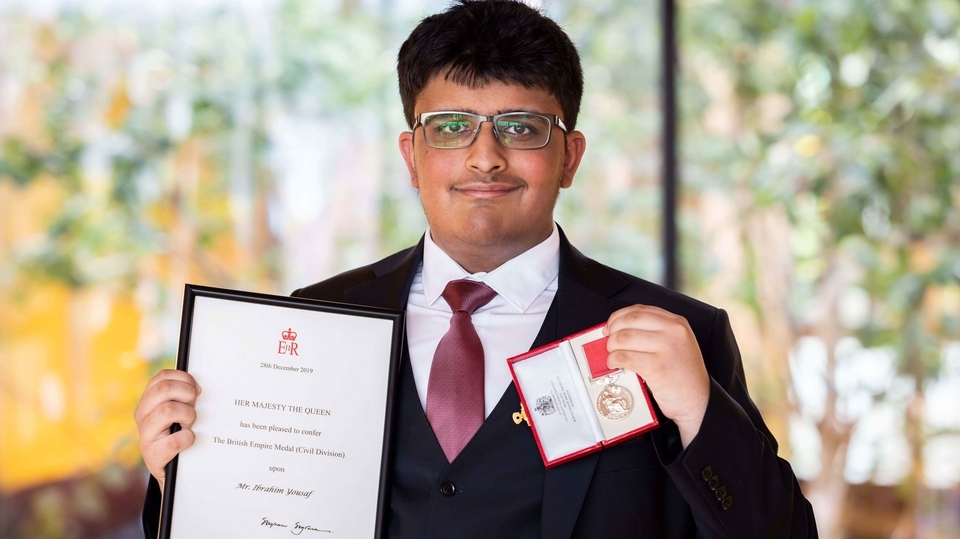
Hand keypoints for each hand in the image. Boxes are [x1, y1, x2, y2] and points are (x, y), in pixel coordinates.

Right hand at [134, 369, 201, 489]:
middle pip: (164, 389)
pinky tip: (188, 439)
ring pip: (167, 410)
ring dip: (187, 415)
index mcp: (148, 401)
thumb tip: (197, 387)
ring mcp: (145, 435)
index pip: (162, 377)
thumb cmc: (175, 434)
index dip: (184, 378)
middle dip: (186, 393)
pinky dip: (187, 438)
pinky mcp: (153, 455)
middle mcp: (142, 415)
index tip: (196, 388)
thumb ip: (181, 397)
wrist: (169, 468)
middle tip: (194, 405)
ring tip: (189, 424)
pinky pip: (175, 440)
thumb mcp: (176, 412)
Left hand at [604, 305, 709, 447]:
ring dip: (611, 348)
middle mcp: (673, 331)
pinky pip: (625, 357)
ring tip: (613, 356)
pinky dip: (613, 360)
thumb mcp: (675, 344)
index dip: (619, 317)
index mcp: (677, 323)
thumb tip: (618, 329)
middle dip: (613, 332)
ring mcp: (667, 348)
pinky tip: (614, 364)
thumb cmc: (682, 375)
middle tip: (609, 343)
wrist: (698, 401)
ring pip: (624, 338)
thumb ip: (653, 332)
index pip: (639, 310)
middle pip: (629, 321)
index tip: (610, 326)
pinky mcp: (657, 367)